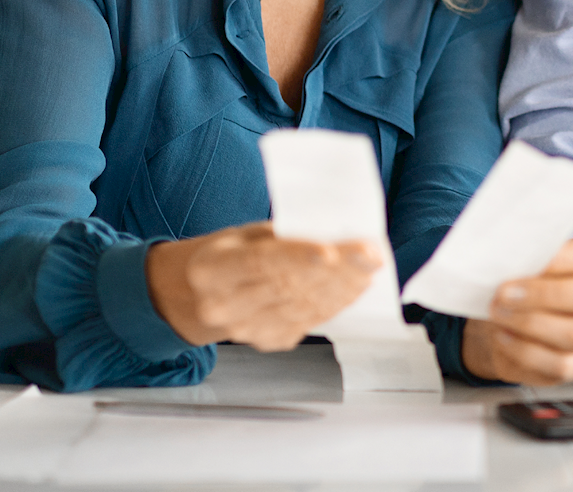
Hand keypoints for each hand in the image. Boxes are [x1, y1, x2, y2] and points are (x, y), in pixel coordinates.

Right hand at [146, 222, 380, 350]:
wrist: (201, 296)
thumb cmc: (231, 254)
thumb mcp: (246, 233)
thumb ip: (283, 234)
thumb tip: (334, 231)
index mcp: (211, 269)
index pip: (260, 262)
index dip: (298, 258)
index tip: (331, 251)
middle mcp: (223, 305)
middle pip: (289, 286)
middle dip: (337, 270)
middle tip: (370, 254)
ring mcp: (245, 329)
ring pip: (304, 307)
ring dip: (343, 287)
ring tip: (369, 267)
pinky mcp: (268, 341)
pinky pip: (310, 321)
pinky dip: (337, 301)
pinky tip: (354, 285)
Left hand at [461, 238, 572, 384]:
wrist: (515, 318)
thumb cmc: (527, 282)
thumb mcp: (532, 262)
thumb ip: (532, 257)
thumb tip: (514, 255)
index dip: (560, 260)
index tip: (526, 259)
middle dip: (544, 294)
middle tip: (504, 292)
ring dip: (530, 324)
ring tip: (499, 313)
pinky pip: (558, 364)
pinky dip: (525, 350)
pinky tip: (504, 335)